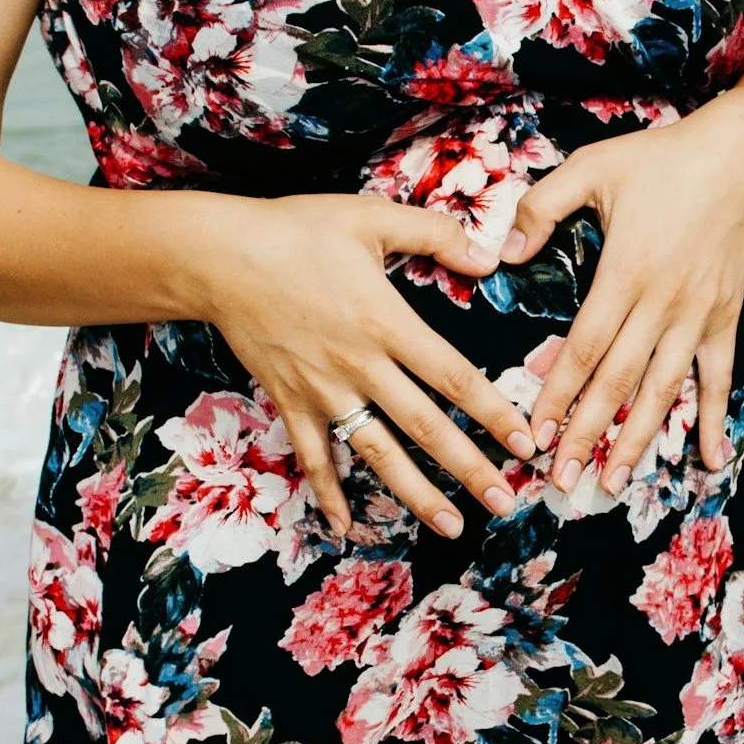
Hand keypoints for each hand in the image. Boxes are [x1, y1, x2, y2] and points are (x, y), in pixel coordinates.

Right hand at [199, 194, 535, 538]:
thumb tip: (490, 256)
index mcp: (386, 322)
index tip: (525, 442)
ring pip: (377, 452)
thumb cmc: (296, 230)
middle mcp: (359, 365)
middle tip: (506, 502)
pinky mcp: (290, 401)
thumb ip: (435, 233)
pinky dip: (328, 494)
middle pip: (425, 426)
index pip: (454, 377)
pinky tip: (345, 527)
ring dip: (416, 493)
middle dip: (470, 468)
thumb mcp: (370, 216)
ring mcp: (322, 390)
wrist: (218, 256)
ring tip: (452, 526)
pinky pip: (312, 457)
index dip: (494, 413)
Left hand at [499, 110, 743, 494]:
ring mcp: (698, 317)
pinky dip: (712, 419)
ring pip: (663, 390)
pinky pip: (718, 378)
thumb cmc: (661, 161)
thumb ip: (542, 206)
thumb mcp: (591, 168)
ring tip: (613, 481)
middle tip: (561, 479)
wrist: (740, 158)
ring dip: (638, 439)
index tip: (533, 433)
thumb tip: (502, 251)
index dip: (557, 395)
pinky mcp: (725, 319)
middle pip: (618, 382)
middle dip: (587, 434)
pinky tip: (706, 459)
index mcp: (625, 273)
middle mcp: (662, 304)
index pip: (583, 349)